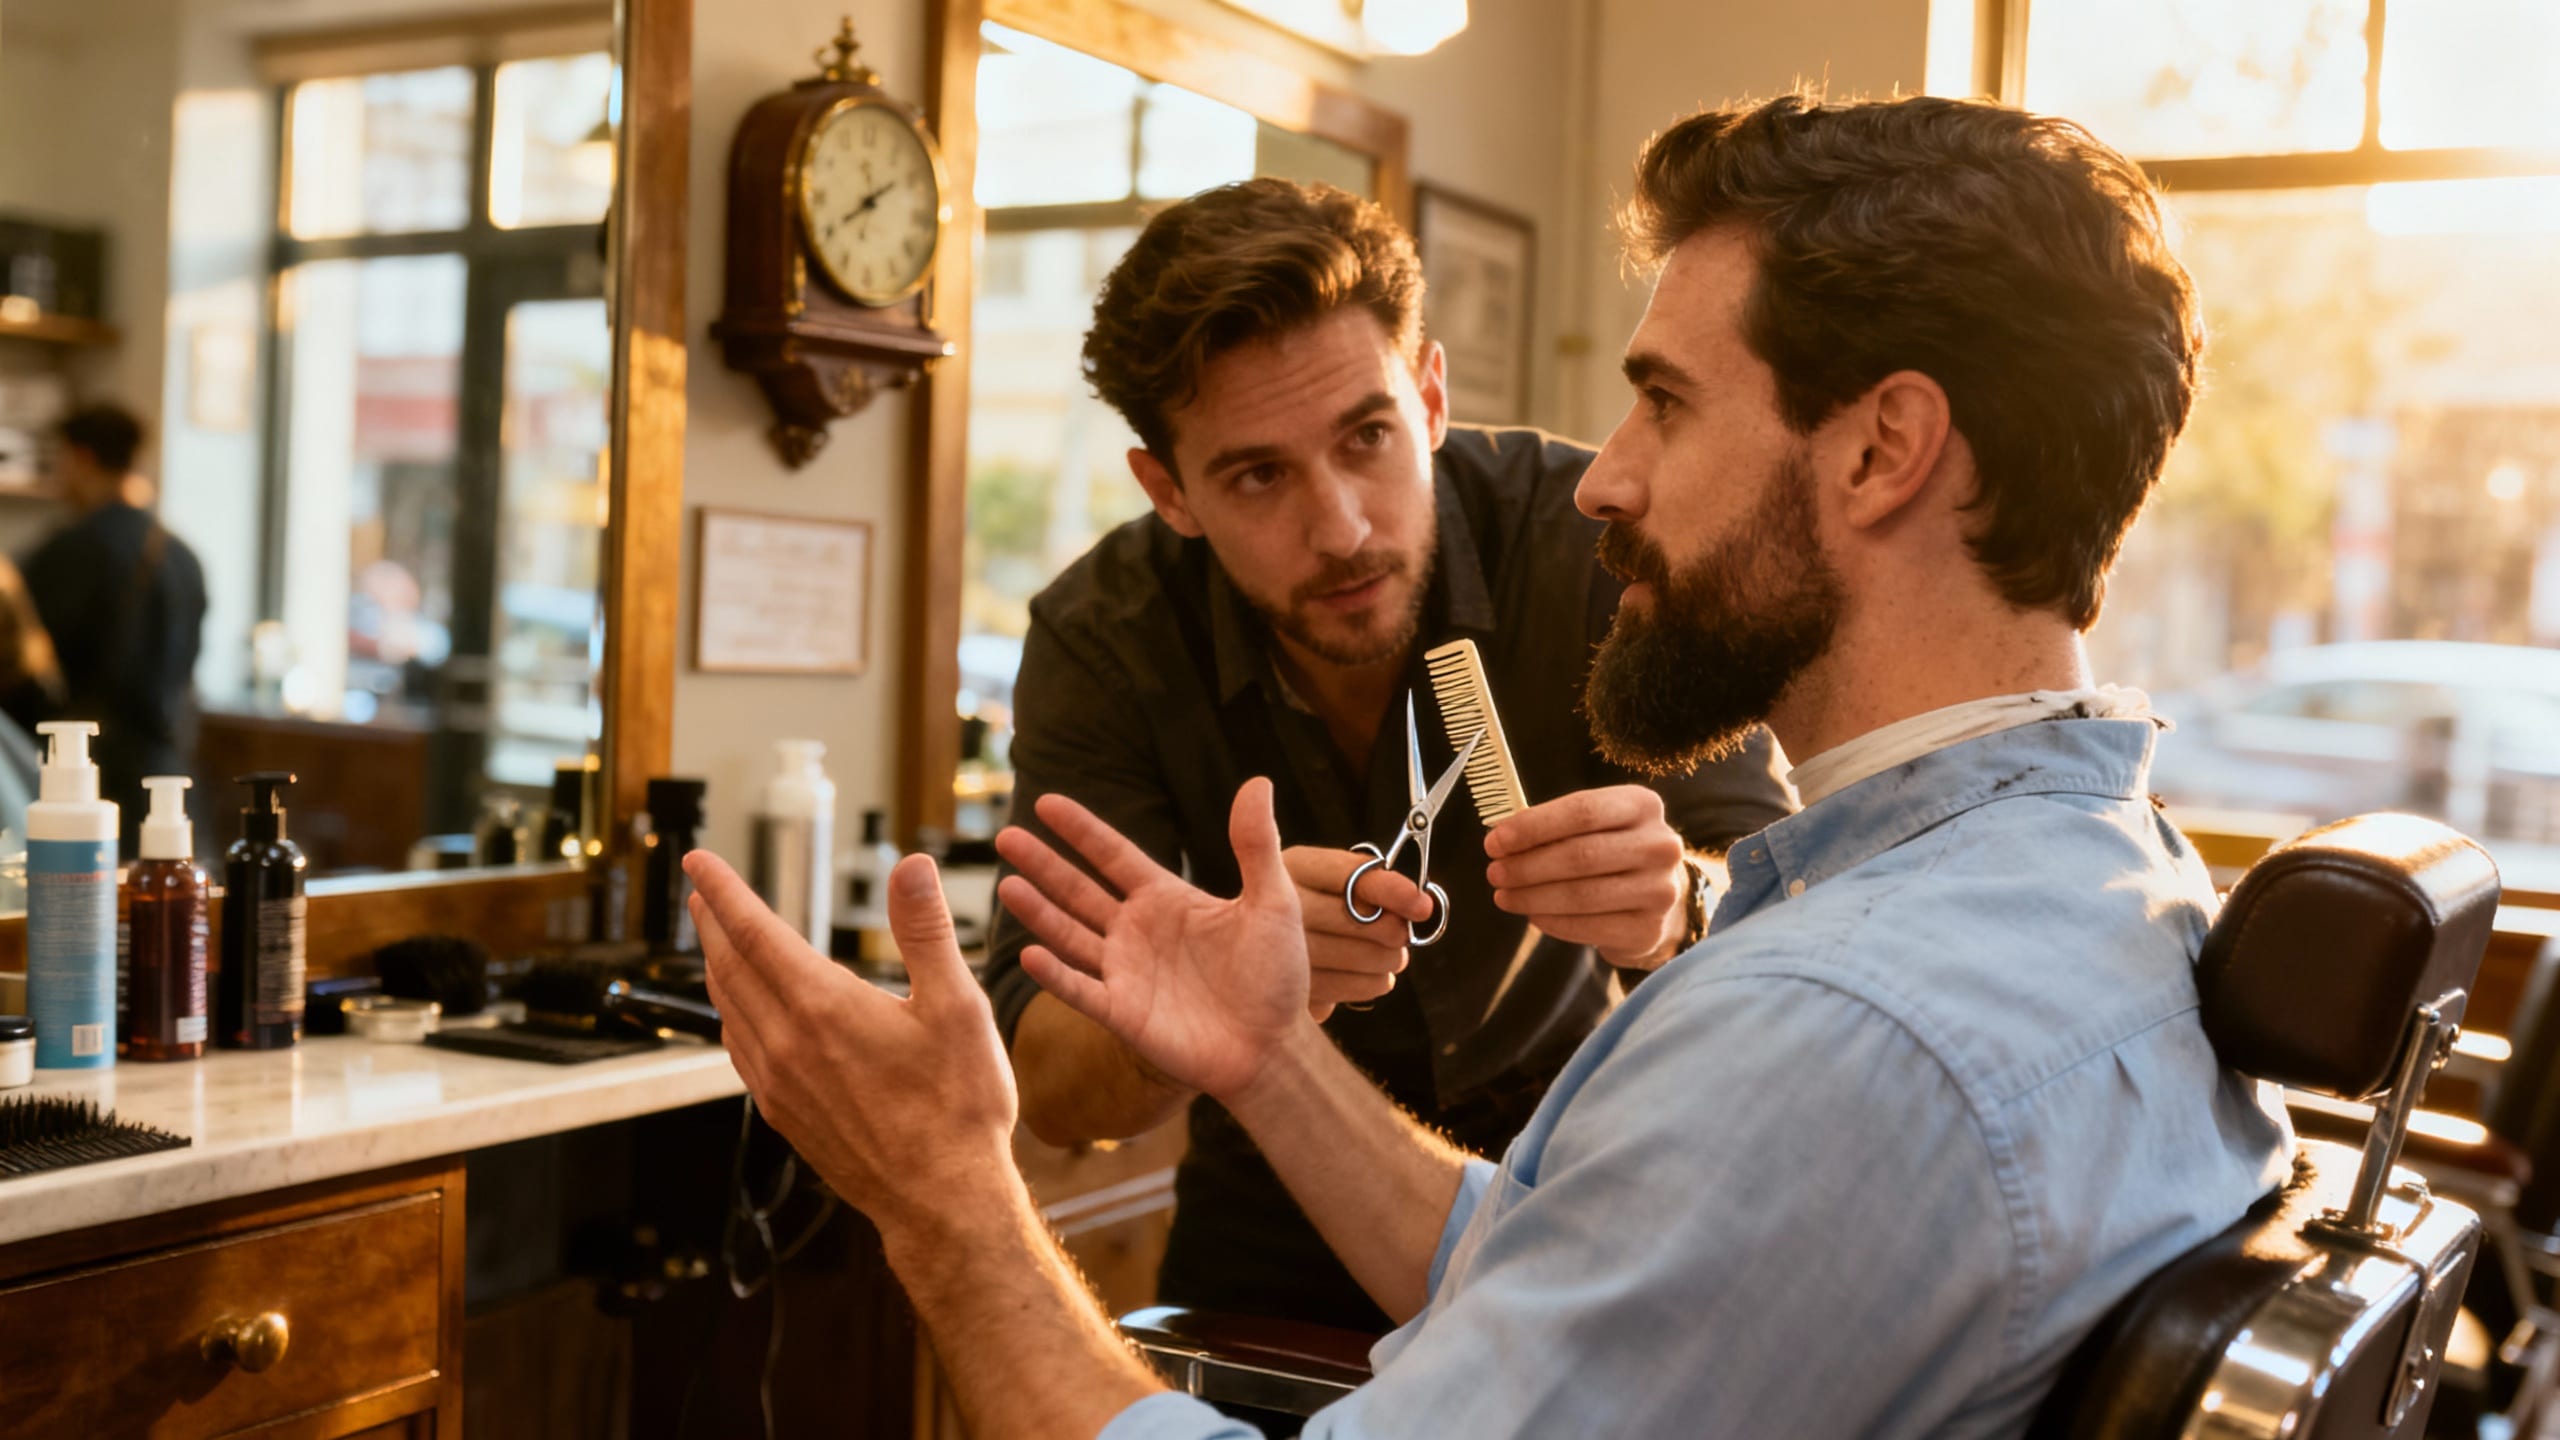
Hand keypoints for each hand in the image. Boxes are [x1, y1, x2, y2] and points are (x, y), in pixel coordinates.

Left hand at [687, 849, 1017, 1231]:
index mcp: (823, 1006)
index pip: (755, 932)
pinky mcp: (783, 1113)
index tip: (699, 861)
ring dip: (717, 966)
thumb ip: (925, 930)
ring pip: (729, 1008)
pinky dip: (732, 1013)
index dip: (724, 891)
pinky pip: (740, 1050)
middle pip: (729, 967)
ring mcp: (778, 1082)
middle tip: (700, 890)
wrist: (940, 1199)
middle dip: (711, 921)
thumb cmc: (958, 1106)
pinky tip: (744, 1012)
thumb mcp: (958, 1007)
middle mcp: (787, 1042)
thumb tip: (911, 866)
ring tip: (718, 940)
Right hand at [995, 779, 1307, 1100]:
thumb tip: (1258, 780)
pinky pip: (1081, 990)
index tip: (1046, 803)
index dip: (1081, 830)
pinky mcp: (1123, 1014)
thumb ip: (1255, 845)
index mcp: (1166, 900)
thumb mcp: (1272, 902)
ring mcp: (1125, 973)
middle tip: (1006, 837)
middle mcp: (1136, 932)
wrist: (1275, 1046)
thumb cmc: (1277, 975)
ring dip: (1039, 912)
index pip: (1114, 855)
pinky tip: (1030, 953)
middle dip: (1043, 864)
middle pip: (1079, 890)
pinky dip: (1056, 974)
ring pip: (1070, 935)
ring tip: (1007, 885)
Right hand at [1284, 846, 1430, 1020]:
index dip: (1391, 890)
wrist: (1265, 955)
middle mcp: (1279, 903)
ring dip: (1387, 960)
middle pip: (1361, 919)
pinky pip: (1351, 988)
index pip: (1351, 875)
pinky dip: (1369, 983)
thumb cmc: (1316, 909)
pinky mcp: (1292, 987)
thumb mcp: (1334, 882)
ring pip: (1363, 957)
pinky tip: (1367, 974)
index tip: (1422, 905)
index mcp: (1294, 866)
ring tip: (1386, 955)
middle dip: (1395, 930)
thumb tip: (1420, 905)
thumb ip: (1373, 884)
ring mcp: (1281, 950)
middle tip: (1401, 935)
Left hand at [1485, 785, 1688, 966]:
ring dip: (1532, 897)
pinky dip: (1552, 922)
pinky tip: (1533, 915)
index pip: (1582, 811)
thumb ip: (1552, 827)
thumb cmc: (1610, 852)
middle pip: (1580, 855)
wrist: (1653, 897)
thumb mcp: (1592, 826)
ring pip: (1581, 895)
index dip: (1533, 827)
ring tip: (1505, 896)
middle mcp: (1660, 845)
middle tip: (1495, 873)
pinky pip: (1589, 927)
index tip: (1494, 842)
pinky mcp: (1649, 928)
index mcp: (1642, 805)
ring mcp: (1660, 890)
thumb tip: (1501, 840)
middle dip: (1527, 866)